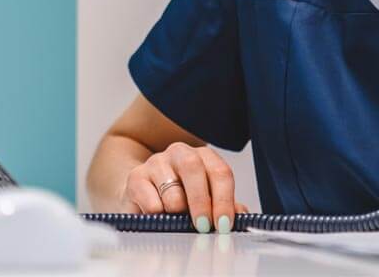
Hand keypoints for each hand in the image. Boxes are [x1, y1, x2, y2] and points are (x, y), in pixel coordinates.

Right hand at [120, 142, 249, 232]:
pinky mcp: (136, 177)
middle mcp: (180, 153)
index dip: (224, 199)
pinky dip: (158, 214)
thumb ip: (224, 205)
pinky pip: (150, 200)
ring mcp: (157, 162)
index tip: (224, 224)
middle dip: (201, 201)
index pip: (220, 171)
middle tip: (204, 226)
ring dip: (178, 211)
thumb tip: (242, 215)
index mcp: (203, 156)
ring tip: (178, 222)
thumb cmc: (178, 195)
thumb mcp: (204, 197)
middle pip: (194, 169)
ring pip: (171, 188)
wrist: (141, 190)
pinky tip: (160, 218)